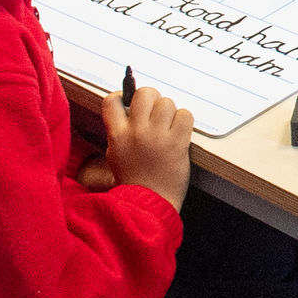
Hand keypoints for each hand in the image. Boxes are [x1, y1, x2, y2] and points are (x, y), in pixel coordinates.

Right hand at [96, 80, 195, 208]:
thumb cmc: (134, 180)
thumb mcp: (116, 155)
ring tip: (168, 127)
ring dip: (170, 111)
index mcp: (117, 135)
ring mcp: (157, 137)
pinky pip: (185, 115)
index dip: (122, 96)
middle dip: (152, 98)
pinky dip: (184, 121)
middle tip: (155, 112)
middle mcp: (136, 132)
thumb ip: (120, 131)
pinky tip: (179, 132)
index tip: (129, 102)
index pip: (112, 100)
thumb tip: (129, 107)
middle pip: (145, 93)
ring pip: (167, 102)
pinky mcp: (177, 143)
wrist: (149, 204)